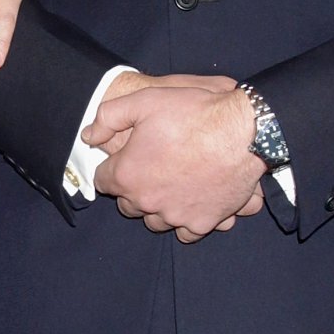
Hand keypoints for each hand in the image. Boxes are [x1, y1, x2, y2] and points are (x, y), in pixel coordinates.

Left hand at [85, 82, 265, 243]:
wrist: (244, 132)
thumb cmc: (193, 114)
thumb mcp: (145, 101)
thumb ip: (108, 117)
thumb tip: (88, 135)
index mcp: (128, 175)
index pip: (103, 180)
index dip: (112, 166)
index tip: (123, 157)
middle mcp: (149, 202)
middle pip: (128, 206)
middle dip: (133, 189)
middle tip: (149, 169)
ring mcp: (177, 216)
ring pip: (158, 222)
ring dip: (160, 207)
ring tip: (172, 186)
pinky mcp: (205, 222)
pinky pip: (189, 231)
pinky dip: (190, 220)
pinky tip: (195, 201)